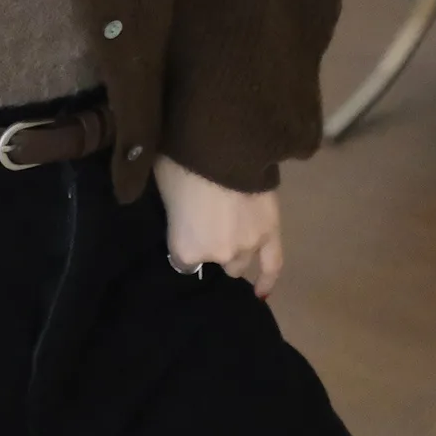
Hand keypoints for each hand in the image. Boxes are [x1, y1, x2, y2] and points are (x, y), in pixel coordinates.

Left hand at [152, 153, 281, 298]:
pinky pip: (274, 265)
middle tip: (205, 221)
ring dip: (233, 251)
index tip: (181, 227)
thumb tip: (177, 209)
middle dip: (209, 244)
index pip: (181, 261)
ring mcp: (247, 245)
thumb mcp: (162, 185)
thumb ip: (172, 209)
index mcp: (185, 248)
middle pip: (213, 260)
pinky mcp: (272, 231)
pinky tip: (262, 292)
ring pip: (240, 262)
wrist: (222, 143)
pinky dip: (268, 279)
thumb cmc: (181, 160)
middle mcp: (217, 254)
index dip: (182, 241)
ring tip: (229, 236)